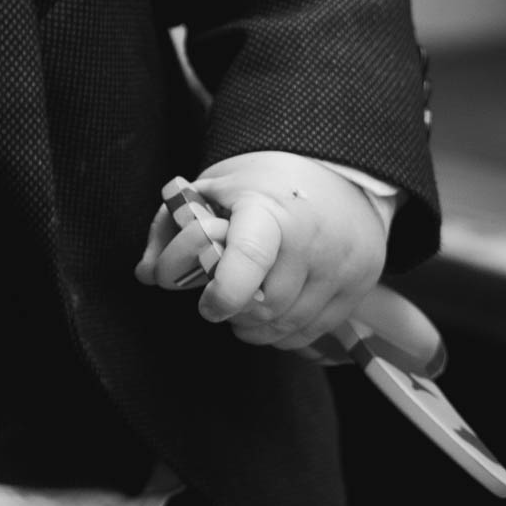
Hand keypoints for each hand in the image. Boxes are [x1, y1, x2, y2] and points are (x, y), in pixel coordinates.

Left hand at [135, 152, 384, 350]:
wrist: (339, 172)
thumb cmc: (265, 182)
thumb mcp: (213, 189)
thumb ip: (172, 228)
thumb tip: (145, 274)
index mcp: (270, 209)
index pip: (248, 260)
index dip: (222, 293)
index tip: (207, 304)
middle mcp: (312, 239)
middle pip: (265, 306)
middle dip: (234, 313)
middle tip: (220, 302)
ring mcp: (342, 265)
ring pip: (288, 326)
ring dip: (256, 328)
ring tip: (243, 308)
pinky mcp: (360, 285)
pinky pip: (314, 331)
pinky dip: (285, 333)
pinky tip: (272, 315)